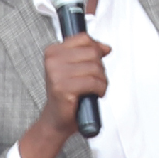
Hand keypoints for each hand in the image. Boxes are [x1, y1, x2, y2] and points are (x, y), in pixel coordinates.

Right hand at [31, 31, 112, 155]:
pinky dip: (100, 89)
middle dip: (99, 67)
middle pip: (92, 52)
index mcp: (53, 52)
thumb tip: (106, 48)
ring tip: (95, 88)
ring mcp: (56, 74)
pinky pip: (93, 82)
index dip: (96, 49)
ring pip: (95, 67)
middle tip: (94, 79)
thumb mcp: (75, 68)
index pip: (83, 38)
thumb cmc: (66, 94)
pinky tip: (95, 94)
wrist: (56, 119)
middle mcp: (52, 61)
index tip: (96, 61)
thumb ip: (89, 53)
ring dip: (101, 80)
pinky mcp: (63, 88)